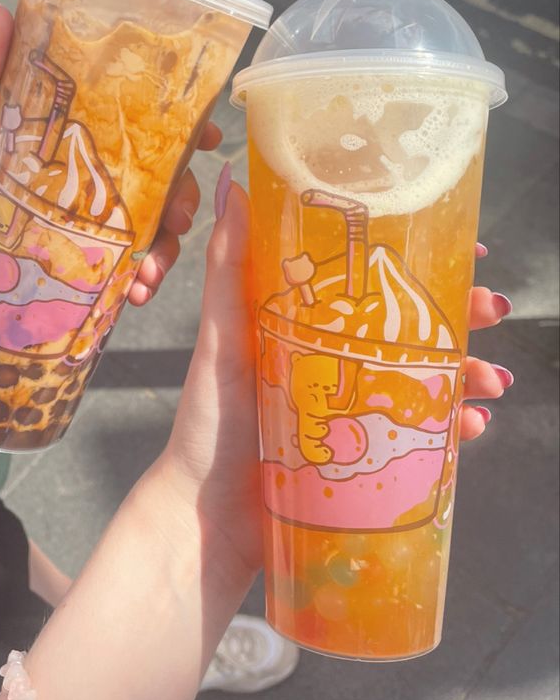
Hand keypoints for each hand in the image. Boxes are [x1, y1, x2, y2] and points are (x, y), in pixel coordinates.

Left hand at [0, 5, 218, 311]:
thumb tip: (2, 16)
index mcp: (68, 144)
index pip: (134, 129)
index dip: (180, 129)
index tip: (206, 136)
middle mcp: (84, 183)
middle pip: (157, 184)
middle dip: (180, 201)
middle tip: (177, 220)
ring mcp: (84, 228)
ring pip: (148, 233)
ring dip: (163, 253)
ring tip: (149, 277)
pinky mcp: (76, 268)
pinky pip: (121, 274)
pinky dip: (136, 284)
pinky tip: (135, 297)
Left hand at [159, 170, 513, 572]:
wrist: (207, 517)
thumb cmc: (209, 422)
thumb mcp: (221, 338)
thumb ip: (228, 267)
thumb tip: (229, 183)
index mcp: (303, 325)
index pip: (371, 283)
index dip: (418, 265)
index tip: (464, 249)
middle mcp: (332, 361)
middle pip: (409, 329)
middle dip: (459, 317)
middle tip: (492, 312)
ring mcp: (352, 408)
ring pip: (424, 379)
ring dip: (467, 373)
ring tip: (491, 382)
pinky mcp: (363, 453)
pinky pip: (420, 434)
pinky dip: (452, 427)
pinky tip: (472, 427)